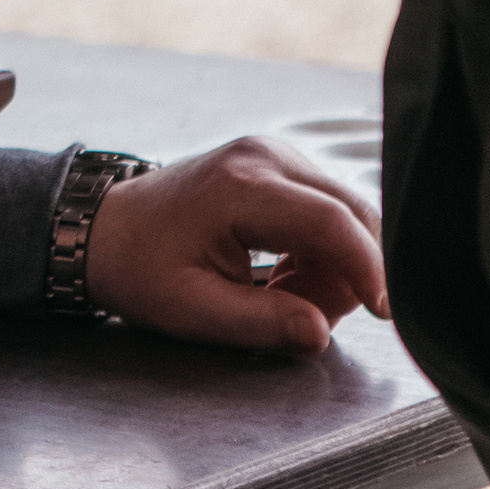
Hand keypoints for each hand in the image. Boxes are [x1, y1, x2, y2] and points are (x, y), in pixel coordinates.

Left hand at [85, 137, 387, 356]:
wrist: (103, 230)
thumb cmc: (139, 268)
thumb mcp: (192, 310)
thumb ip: (262, 323)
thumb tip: (320, 333)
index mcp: (241, 186)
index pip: (332, 222)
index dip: (369, 269)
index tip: (386, 313)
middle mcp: (265, 156)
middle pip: (353, 214)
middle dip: (349, 274)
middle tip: (303, 314)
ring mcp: (274, 155)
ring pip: (348, 215)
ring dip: (334, 265)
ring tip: (279, 294)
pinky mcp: (279, 166)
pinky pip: (329, 211)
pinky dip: (322, 251)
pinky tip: (282, 275)